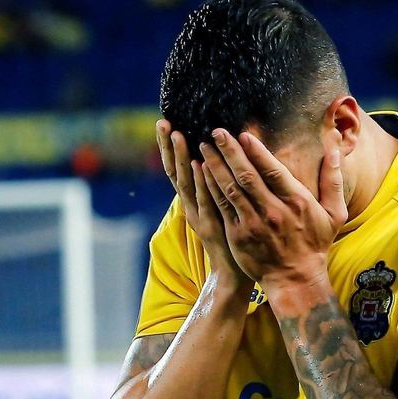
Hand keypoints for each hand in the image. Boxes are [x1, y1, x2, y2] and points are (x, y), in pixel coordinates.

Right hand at [155, 120, 247, 292]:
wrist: (233, 275)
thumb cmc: (231, 240)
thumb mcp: (220, 208)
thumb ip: (216, 188)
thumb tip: (216, 162)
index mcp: (192, 201)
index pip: (176, 169)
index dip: (169, 147)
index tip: (165, 123)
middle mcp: (190, 207)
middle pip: (174, 172)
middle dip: (168, 147)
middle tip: (163, 122)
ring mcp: (199, 216)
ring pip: (186, 183)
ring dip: (181, 158)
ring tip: (177, 135)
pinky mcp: (211, 226)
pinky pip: (204, 200)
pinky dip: (200, 182)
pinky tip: (198, 164)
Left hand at [199, 129, 347, 290]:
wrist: (296, 280)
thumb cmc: (315, 245)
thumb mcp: (334, 215)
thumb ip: (333, 182)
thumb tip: (334, 153)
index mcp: (296, 202)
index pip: (273, 170)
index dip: (257, 151)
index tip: (244, 135)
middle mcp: (273, 211)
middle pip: (247, 175)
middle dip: (230, 151)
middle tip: (217, 131)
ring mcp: (253, 224)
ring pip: (230, 189)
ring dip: (216, 165)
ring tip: (205, 146)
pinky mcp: (238, 235)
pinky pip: (222, 207)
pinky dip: (211, 188)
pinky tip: (202, 173)